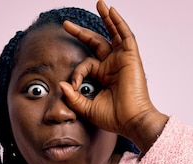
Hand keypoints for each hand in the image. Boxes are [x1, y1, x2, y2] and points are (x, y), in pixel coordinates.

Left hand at [60, 0, 167, 151]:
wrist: (131, 121)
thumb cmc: (113, 118)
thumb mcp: (87, 107)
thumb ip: (73, 97)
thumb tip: (61, 84)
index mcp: (103, 76)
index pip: (85, 65)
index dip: (76, 73)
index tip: (73, 86)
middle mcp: (112, 66)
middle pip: (97, 43)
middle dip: (81, 33)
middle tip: (66, 24)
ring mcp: (122, 60)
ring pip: (114, 33)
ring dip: (106, 18)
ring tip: (99, 3)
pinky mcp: (131, 57)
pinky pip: (125, 35)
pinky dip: (119, 23)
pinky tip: (111, 11)